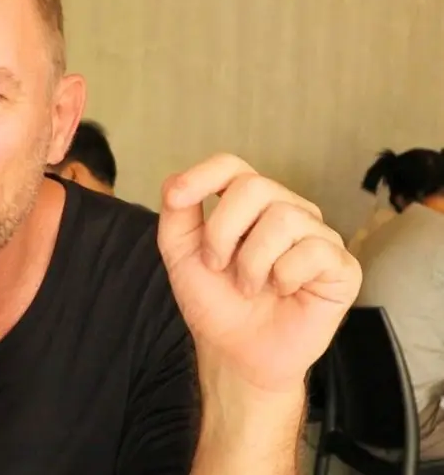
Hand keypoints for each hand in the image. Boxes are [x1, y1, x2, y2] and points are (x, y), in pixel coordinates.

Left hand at [157, 153, 361, 392]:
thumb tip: (176, 182)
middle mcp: (285, 210)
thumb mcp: (181, 254)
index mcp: (248, 204)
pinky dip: (286, 277)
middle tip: (219, 267)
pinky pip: (314, 251)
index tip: (178, 199)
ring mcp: (316, 235)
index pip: (231, 166)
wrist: (235, 351)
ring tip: (250, 286)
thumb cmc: (215, 301)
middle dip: (223, 232)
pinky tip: (284, 292)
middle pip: (254, 187)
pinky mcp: (341, 265)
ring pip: (284, 218)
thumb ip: (176, 213)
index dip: (203, 176)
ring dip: (253, 262)